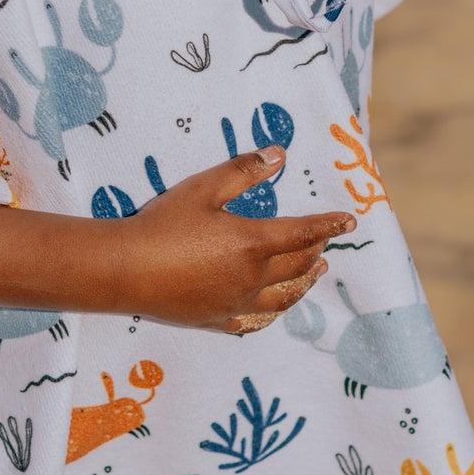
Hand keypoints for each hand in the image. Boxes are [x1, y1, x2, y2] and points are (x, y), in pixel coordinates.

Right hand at [118, 148, 352, 333]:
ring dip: (305, 282)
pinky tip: (275, 306)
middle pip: (297, 264)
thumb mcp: (203, 188)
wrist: (125, 270)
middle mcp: (252, 277)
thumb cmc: (163, 224)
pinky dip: (274, 310)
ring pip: (285, 296)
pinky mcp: (218, 320)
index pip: (303, 232)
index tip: (349, 221)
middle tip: (327, 241)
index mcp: (253, 243)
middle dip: (316, 249)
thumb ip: (244, 171)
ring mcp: (236, 302)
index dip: (328, 224)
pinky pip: (256, 319)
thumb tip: (279, 154)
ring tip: (316, 272)